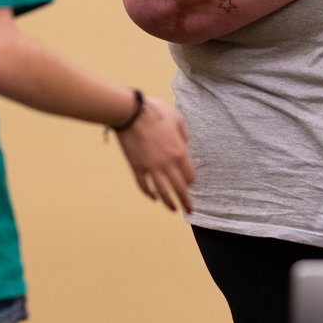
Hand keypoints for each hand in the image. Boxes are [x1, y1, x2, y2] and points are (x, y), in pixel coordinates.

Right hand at [114, 96, 195, 212]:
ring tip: (173, 209)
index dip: (191, 181)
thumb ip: (183, 133)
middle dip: (186, 201)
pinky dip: (149, 193)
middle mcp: (167, 163)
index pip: (190, 175)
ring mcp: (151, 167)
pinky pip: (143, 185)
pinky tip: (153, 198)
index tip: (190, 183)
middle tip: (189, 210)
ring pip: (163, 191)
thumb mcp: (177, 118)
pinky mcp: (136, 167)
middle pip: (179, 188)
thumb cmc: (155, 112)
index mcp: (179, 152)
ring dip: (169, 203)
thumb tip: (185, 142)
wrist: (131, 113)